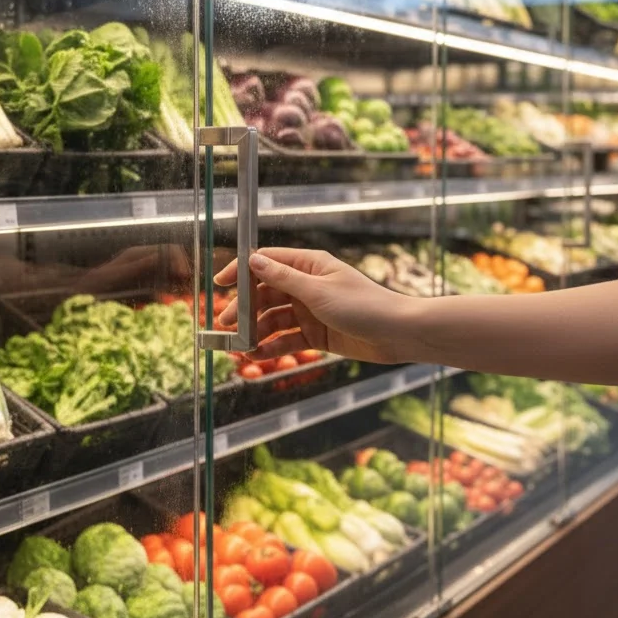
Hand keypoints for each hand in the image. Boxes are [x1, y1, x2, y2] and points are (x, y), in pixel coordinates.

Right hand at [215, 247, 415, 363]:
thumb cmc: (364, 305)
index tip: (220, 283)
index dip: (242, 271)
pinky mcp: (316, 334)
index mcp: (309, 265)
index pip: (267, 262)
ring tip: (240, 347)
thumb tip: (253, 261)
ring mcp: (310, 310)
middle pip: (265, 294)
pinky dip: (272, 347)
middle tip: (227, 326)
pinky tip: (259, 356)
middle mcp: (307, 285)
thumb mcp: (318, 291)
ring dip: (256, 332)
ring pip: (274, 319)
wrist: (397, 334)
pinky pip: (287, 339)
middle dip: (245, 309)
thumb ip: (283, 279)